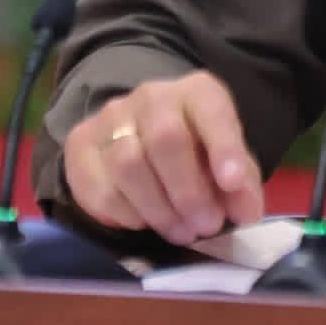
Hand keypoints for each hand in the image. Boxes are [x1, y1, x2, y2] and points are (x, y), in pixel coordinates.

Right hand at [62, 72, 263, 244]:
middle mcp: (151, 97)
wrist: (141, 135)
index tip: (233, 183)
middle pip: (166, 139)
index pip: (211, 110)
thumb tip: (245, 212)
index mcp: (196, 92)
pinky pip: (100, 188)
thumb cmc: (196, 153)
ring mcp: (111, 118)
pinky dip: (128, 215)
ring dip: (159, 209)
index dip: (224, 146)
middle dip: (189, 191)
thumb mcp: (228, 163)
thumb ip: (241, 185)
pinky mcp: (80, 145)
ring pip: (129, 164)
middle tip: (206, 225)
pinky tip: (146, 223)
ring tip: (182, 232)